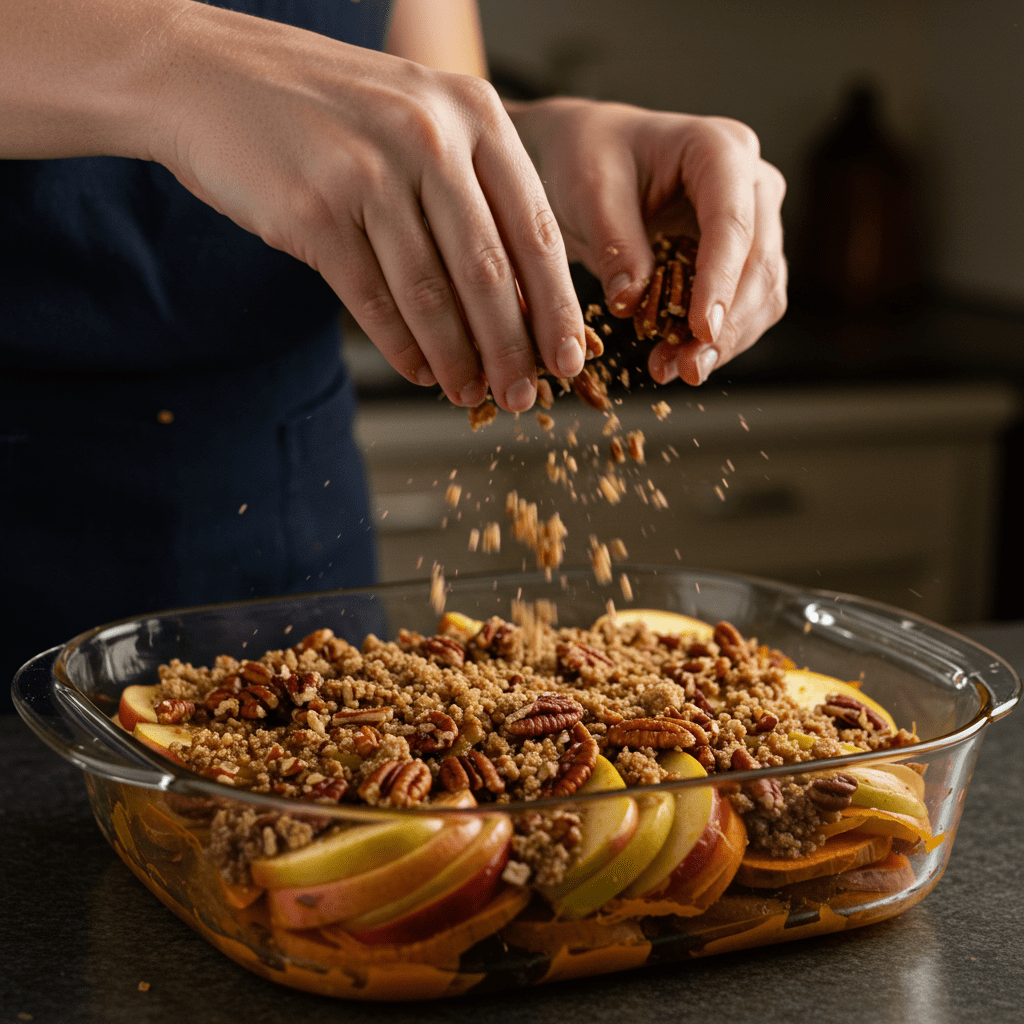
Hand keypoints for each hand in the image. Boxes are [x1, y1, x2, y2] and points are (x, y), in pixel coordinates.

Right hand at [149, 4, 585, 410]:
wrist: (207, 76)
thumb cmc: (325, 110)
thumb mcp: (416, 123)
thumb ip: (470, 195)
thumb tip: (514, 302)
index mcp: (473, 113)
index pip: (536, 230)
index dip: (556, 307)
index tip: (568, 357)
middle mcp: (428, 137)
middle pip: (489, 271)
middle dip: (512, 348)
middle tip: (523, 396)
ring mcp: (368, 172)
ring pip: (431, 294)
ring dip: (456, 358)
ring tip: (468, 393)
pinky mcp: (313, 211)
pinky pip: (373, 300)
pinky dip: (402, 347)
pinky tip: (420, 371)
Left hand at [507, 97, 786, 385]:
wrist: (587, 157)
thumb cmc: (588, 156)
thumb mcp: (590, 190)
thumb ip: (615, 244)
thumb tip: (631, 302)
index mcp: (721, 149)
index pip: (733, 223)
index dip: (720, 280)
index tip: (701, 329)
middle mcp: (751, 184)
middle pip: (759, 264)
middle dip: (726, 324)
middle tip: (687, 369)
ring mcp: (753, 223)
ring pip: (762, 294)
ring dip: (725, 341)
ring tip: (673, 371)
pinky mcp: (740, 259)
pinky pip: (744, 308)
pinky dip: (715, 340)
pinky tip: (677, 361)